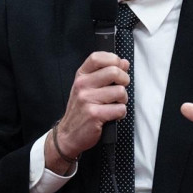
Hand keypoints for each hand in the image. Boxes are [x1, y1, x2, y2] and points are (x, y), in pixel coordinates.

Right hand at [45, 52, 129, 171]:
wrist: (68, 135)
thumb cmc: (81, 110)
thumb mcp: (88, 88)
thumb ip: (105, 74)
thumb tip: (124, 63)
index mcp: (81, 76)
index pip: (98, 58)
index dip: (113, 59)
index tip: (119, 67)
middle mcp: (82, 85)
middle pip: (114, 72)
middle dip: (124, 80)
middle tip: (120, 89)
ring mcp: (87, 99)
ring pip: (120, 92)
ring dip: (123, 100)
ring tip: (114, 105)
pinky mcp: (94, 114)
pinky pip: (120, 109)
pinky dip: (120, 114)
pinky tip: (112, 115)